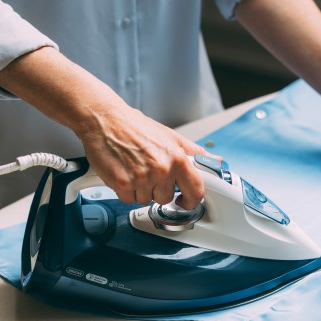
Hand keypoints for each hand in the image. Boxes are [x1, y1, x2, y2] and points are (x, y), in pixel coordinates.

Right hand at [77, 105, 212, 207]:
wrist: (104, 120)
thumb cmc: (134, 126)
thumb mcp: (170, 136)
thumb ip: (194, 152)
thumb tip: (215, 161)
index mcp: (177, 157)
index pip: (196, 190)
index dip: (192, 200)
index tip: (186, 201)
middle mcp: (161, 169)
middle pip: (166, 198)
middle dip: (158, 189)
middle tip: (148, 172)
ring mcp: (142, 178)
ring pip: (146, 200)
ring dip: (140, 190)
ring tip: (134, 168)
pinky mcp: (122, 184)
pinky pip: (128, 199)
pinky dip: (125, 190)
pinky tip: (123, 172)